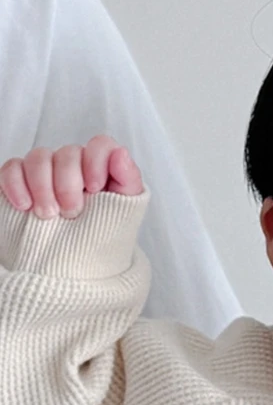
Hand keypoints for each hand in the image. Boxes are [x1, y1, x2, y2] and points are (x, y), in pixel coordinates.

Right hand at [0, 135, 142, 218]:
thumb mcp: (125, 208)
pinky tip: (25, 206)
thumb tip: (120, 153)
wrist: (78, 259)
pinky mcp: (20, 180)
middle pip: (67, 153)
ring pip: (38, 158)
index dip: (96, 161)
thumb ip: (128, 179)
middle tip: (72, 211)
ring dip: (43, 186)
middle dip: (68, 183)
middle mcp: (73, 164)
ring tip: (49, 214)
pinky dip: (15, 185)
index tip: (95, 188)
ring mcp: (45, 171)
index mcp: (102, 166)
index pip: (100, 145)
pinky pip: (12, 168)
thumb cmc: (104, 230)